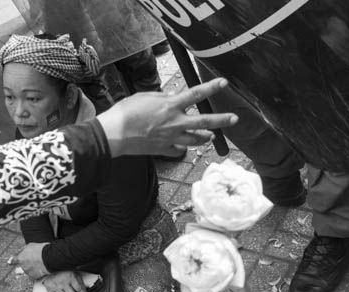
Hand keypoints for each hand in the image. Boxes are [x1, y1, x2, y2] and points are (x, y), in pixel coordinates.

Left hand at [15, 242, 49, 279]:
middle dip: (27, 264)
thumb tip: (21, 251)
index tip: (9, 262)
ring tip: (39, 264)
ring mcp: (28, 272)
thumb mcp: (30, 245)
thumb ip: (24, 249)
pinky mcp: (34, 277)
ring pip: (28, 271)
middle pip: (22, 266)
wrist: (49, 257)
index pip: (13, 260)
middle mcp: (22, 266)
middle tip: (34, 261)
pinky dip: (36, 274)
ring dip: (32, 269)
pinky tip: (40, 270)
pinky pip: (33, 276)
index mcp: (20, 258)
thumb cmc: (40, 249)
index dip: (12, 261)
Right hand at [97, 77, 237, 157]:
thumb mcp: (143, 97)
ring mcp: (170, 138)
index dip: (211, 87)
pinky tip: (184, 147)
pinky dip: (182, 149)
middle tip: (234, 119)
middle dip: (222, 119)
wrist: (114, 135)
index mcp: (170, 106)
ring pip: (195, 139)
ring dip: (205, 137)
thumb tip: (171, 96)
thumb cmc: (125, 113)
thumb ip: (161, 97)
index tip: (223, 83)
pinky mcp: (162, 150)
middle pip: (204, 121)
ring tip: (212, 136)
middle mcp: (175, 122)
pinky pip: (178, 150)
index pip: (196, 94)